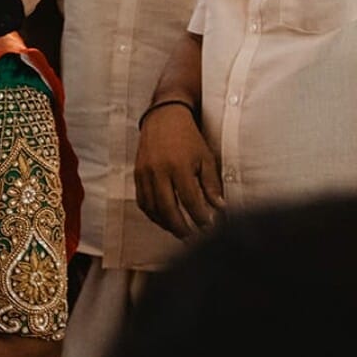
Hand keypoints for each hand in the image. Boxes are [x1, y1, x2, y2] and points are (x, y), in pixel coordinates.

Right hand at [134, 104, 224, 237]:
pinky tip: (164, 219)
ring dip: (166, 224)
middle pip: (168, 209)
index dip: (200, 218)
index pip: (190, 201)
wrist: (164, 117)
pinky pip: (142, 201)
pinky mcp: (137, 174)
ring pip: (152, 208)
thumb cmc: (189, 137)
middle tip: (193, 238)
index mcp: (179, 166)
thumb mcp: (206, 158)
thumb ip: (211, 184)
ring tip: (180, 232)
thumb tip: (219, 208)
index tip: (210, 228)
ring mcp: (145, 173)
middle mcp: (159, 171)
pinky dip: (153, 214)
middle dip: (182, 228)